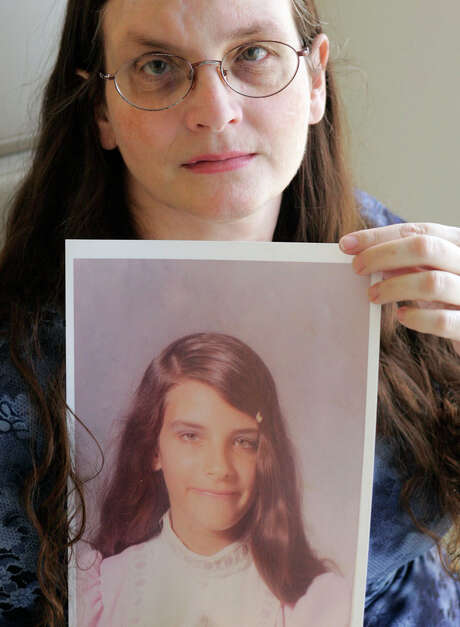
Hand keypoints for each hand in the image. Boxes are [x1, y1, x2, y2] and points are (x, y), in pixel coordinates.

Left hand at [339, 223, 459, 350]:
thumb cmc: (451, 298)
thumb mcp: (431, 274)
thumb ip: (407, 263)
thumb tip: (365, 254)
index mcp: (459, 244)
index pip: (418, 230)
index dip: (379, 236)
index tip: (346, 244)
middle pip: (425, 247)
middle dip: (383, 255)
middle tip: (357, 268)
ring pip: (432, 282)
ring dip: (394, 287)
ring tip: (373, 295)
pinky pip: (442, 321)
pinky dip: (417, 318)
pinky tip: (402, 316)